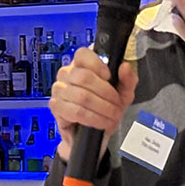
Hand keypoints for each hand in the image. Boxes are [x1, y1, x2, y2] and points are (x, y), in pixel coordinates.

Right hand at [48, 47, 137, 161]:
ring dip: (102, 108)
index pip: (83, 54)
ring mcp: (59, 90)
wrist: (96, 132)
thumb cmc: (106, 109)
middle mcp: (67, 74)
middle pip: (84, 77)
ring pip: (82, 96)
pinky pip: (75, 111)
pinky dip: (93, 118)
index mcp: (82, 65)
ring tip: (111, 116)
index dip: (97, 64)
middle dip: (106, 93)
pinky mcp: (56, 107)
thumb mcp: (123, 93)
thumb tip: (125, 67)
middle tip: (116, 104)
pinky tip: (100, 122)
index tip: (109, 77)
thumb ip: (128, 79)